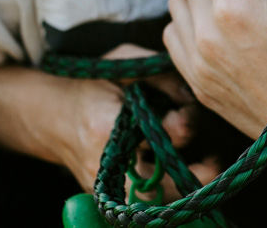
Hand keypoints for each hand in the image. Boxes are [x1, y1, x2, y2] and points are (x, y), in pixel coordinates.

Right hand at [57, 44, 219, 196]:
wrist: (52, 115)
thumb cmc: (94, 83)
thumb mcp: (124, 63)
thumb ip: (161, 76)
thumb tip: (193, 94)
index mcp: (106, 128)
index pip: (152, 135)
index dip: (179, 126)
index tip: (189, 115)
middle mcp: (104, 164)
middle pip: (152, 185)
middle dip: (187, 176)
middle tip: (214, 163)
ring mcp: (103, 185)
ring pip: (150, 201)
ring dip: (182, 190)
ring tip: (209, 170)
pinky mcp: (107, 195)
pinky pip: (142, 202)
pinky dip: (168, 193)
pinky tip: (189, 176)